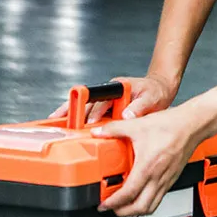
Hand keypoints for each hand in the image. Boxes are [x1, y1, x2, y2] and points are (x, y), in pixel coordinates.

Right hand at [49, 74, 177, 122]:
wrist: (160, 90)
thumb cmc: (155, 91)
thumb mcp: (152, 97)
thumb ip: (140, 106)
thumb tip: (127, 115)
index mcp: (118, 87)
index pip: (101, 98)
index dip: (94, 111)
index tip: (90, 122)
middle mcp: (109, 93)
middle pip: (86, 101)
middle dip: (71, 109)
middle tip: (57, 120)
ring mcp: (107, 101)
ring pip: (85, 107)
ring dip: (71, 115)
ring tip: (55, 123)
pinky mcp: (107, 110)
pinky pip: (91, 114)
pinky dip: (79, 121)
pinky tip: (70, 129)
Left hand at [92, 105, 201, 216]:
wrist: (193, 124)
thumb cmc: (172, 125)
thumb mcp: (138, 125)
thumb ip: (115, 128)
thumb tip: (98, 132)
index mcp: (147, 167)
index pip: (128, 194)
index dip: (112, 203)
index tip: (103, 204)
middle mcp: (158, 177)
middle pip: (139, 208)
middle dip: (122, 212)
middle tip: (112, 208)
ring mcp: (167, 180)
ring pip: (151, 206)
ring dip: (136, 211)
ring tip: (125, 205)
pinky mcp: (173, 178)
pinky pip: (159, 198)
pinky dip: (148, 202)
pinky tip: (142, 193)